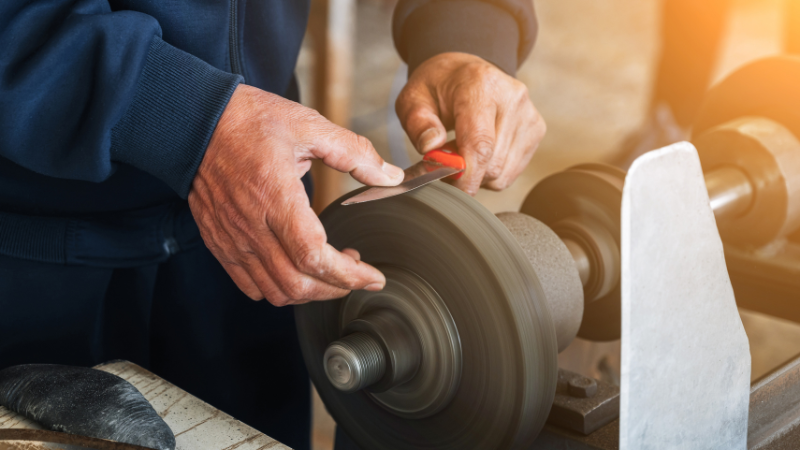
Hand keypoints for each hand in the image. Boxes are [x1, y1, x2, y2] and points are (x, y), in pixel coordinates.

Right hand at [189, 84, 404, 305]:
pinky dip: (278, 290)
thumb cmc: (250, 121)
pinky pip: (248, 284)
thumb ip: (354, 152)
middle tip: (357, 274)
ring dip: (309, 292)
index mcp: (275, 196)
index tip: (373, 277)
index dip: (349, 275)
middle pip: (297, 284)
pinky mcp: (219, 242)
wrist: (195, 120)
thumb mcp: (309, 125)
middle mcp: (251, 224)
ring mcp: (232, 238)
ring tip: (330, 271)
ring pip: (274, 291)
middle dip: (335, 289)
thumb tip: (391, 176)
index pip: (313, 256)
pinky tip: (295, 270)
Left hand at [396, 52, 545, 194]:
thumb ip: (418, 124)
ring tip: (463, 151)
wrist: (465, 71)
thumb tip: (431, 148)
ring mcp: (528, 114)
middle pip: (492, 164)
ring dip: (478, 175)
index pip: (480, 143)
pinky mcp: (536, 129)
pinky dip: (492, 172)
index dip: (466, 176)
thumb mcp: (413, 99)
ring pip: (503, 173)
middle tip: (446, 162)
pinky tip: (480, 152)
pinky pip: (512, 172)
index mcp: (481, 86)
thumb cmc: (438, 88)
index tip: (450, 190)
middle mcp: (512, 97)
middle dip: (466, 175)